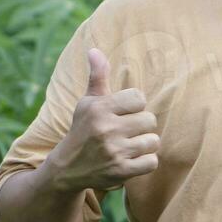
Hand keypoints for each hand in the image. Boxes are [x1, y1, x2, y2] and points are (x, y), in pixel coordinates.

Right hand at [46, 47, 160, 191]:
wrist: (67, 169)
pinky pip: (152, 162)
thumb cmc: (83, 129)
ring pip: (154, 141)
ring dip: (144, 145)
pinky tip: (130, 160)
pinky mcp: (121, 172)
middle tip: (125, 132)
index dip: (134, 106)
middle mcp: (106, 129)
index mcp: (99, 108)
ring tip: (128, 146)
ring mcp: (114, 151)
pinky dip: (145, 162)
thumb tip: (94, 50)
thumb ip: (97, 77)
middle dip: (140, 126)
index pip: (139, 98)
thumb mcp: (88, 103)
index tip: (122, 114)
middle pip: (150, 120)